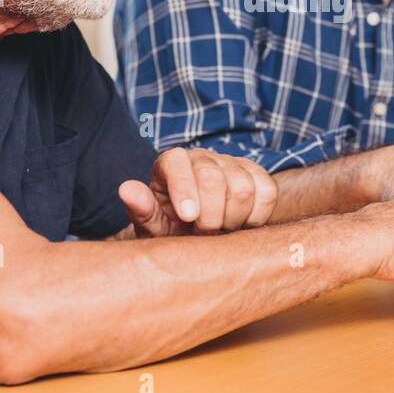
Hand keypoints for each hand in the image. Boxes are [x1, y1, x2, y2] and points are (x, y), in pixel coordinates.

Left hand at [118, 148, 277, 236]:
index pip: (178, 165)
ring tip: (220, 229)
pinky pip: (267, 193)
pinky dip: (256, 216)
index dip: (185, 190)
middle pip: (214, 179)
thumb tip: (126, 190)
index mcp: (171, 163)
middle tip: (203, 232)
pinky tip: (240, 224)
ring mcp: (232, 163)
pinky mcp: (258, 175)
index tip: (188, 217)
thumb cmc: (171, 229)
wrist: (199, 235)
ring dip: (233, 219)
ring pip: (243, 188)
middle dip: (210, 215)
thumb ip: (141, 209)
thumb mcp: (152, 226)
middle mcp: (202, 157)